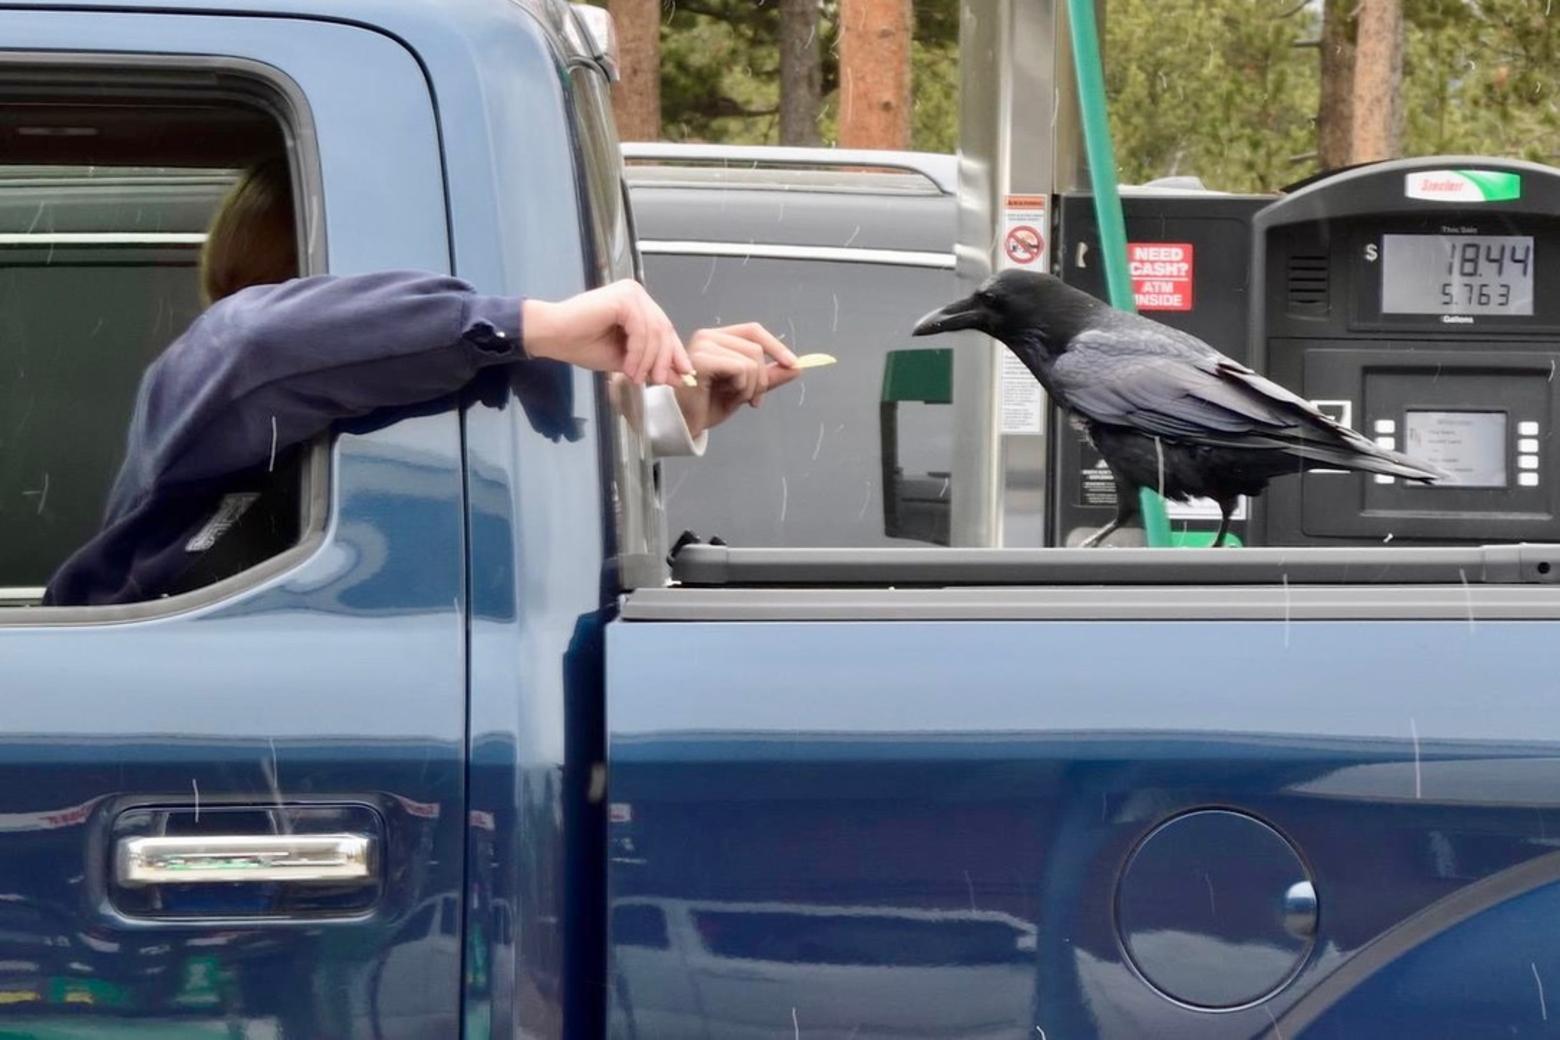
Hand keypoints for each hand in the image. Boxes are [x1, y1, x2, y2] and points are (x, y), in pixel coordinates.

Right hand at [522, 279, 692, 385]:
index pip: (665, 329)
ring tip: (636, 378)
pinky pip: (641, 330)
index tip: (684, 375)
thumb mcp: (625, 360)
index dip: (675, 353)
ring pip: (655, 332)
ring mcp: (631, 293)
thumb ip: (650, 364)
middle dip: (664, 359)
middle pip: (664, 329)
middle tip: (660, 382)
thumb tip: (679, 378)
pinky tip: (628, 367)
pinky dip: (638, 353)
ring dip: (648, 360)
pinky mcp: (623, 299)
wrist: (552, 336)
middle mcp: (637, 294)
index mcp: (638, 304)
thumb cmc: (581, 345)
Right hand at [674, 323, 800, 436]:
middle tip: (752, 400)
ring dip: (750, 387)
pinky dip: (740, 387)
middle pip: (756, 349)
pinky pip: (740, 368)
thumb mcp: (747, 389)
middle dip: (762, 380)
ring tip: (733, 397)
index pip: (754, 331)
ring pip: (751, 361)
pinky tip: (724, 395)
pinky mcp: (701, 360)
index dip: (776, 346)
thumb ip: (769, 377)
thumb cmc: (710, 404)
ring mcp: (703, 346)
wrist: (686, 423)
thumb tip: (797, 367)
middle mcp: (708, 336)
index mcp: (718, 338)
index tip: (793, 365)